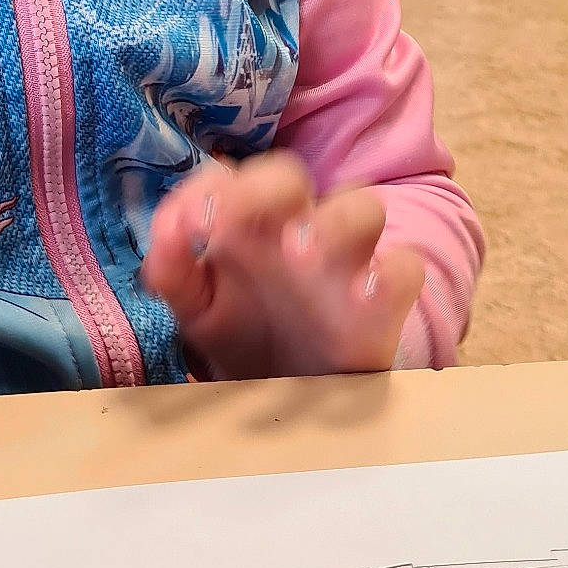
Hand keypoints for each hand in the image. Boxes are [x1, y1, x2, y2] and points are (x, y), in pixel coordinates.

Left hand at [0, 198, 15, 248]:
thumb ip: (4, 223)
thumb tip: (12, 218)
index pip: (1, 206)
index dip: (9, 202)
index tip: (15, 199)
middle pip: (0, 205)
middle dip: (8, 202)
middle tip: (15, 200)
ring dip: (5, 206)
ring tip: (12, 205)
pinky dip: (1, 210)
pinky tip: (4, 211)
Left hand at [141, 152, 424, 380]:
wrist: (292, 393)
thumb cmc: (241, 333)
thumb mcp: (196, 307)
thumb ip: (172, 270)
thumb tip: (164, 234)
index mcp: (245, 223)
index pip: (227, 177)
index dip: (210, 189)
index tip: (192, 225)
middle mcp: (295, 227)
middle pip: (289, 174)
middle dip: (266, 188)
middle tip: (238, 228)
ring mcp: (345, 259)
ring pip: (360, 203)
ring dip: (335, 221)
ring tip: (301, 256)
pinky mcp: (384, 300)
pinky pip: (403, 268)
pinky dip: (389, 273)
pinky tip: (361, 295)